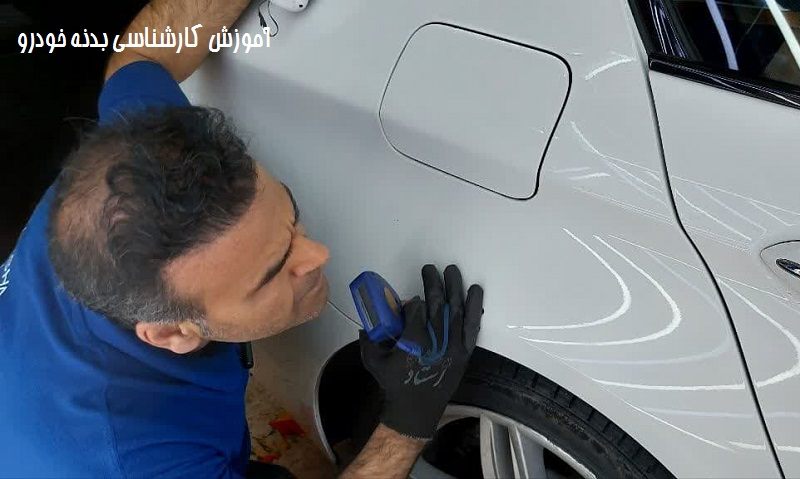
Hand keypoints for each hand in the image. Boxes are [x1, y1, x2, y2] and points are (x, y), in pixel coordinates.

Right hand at [359, 264, 483, 439]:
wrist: (415, 410)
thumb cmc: (393, 384)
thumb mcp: (373, 360)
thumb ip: (368, 338)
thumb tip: (368, 319)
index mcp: (413, 340)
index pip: (416, 308)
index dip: (412, 301)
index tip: (409, 301)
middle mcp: (435, 340)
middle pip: (437, 303)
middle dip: (434, 282)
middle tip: (430, 268)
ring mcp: (453, 345)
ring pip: (455, 309)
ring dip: (454, 287)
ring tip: (452, 270)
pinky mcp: (464, 352)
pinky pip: (472, 326)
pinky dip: (474, 307)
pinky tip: (475, 290)